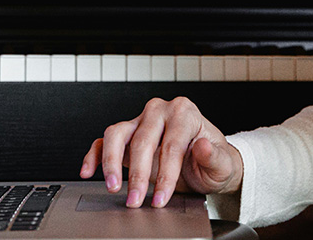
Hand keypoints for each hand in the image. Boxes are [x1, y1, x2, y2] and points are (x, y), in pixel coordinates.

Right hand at [80, 96, 243, 207]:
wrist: (207, 163)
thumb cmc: (213, 161)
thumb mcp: (223, 164)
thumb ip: (215, 156)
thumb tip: (202, 147)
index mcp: (185, 113)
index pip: (171, 144)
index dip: (165, 174)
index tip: (162, 196)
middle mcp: (160, 112)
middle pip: (143, 140)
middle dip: (137, 174)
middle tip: (136, 200)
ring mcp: (141, 121)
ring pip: (117, 134)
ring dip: (111, 162)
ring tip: (112, 185)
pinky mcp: (127, 134)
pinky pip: (105, 140)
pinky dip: (95, 155)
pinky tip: (89, 170)